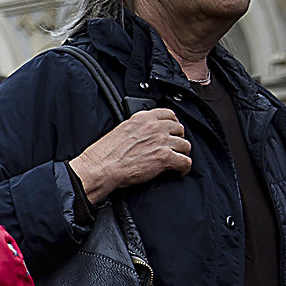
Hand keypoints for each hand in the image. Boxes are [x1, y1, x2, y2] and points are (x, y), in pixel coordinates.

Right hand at [70, 109, 191, 205]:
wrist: (100, 168)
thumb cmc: (104, 154)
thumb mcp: (120, 131)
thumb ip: (137, 129)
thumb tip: (146, 135)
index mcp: (142, 119)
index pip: (168, 114)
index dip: (173, 124)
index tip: (172, 131)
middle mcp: (154, 127)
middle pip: (179, 129)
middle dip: (178, 139)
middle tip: (173, 148)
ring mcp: (161, 141)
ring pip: (185, 145)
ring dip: (181, 153)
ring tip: (176, 160)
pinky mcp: (164, 157)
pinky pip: (185, 162)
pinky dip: (183, 168)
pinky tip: (179, 171)